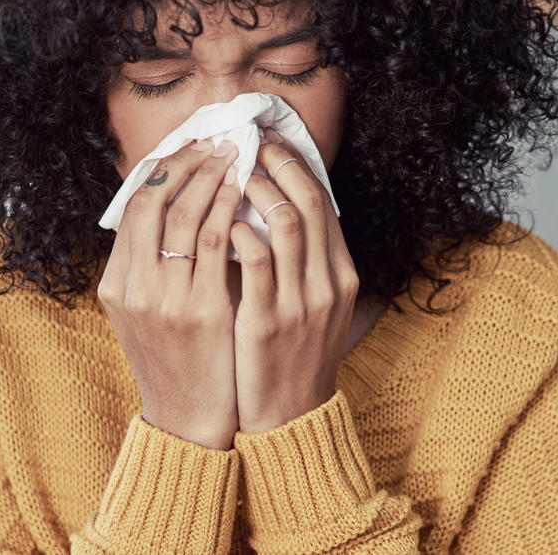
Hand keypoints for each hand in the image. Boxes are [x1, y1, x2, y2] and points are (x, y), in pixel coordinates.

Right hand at [96, 139, 242, 449]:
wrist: (187, 420)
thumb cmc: (176, 362)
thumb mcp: (145, 315)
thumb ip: (149, 269)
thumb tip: (171, 212)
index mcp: (116, 285)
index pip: (132, 207)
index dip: (163, 170)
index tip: (191, 148)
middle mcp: (133, 288)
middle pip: (152, 202)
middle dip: (186, 163)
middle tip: (217, 141)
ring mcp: (164, 299)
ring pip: (182, 215)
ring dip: (211, 178)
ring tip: (235, 156)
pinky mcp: (200, 311)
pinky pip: (213, 243)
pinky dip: (228, 210)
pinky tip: (245, 194)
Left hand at [228, 130, 360, 432]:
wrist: (290, 416)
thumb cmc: (292, 355)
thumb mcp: (313, 305)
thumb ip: (303, 262)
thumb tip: (277, 209)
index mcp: (340, 275)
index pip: (324, 202)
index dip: (296, 164)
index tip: (269, 141)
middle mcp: (327, 283)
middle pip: (309, 202)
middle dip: (276, 164)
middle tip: (246, 143)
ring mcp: (300, 303)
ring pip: (285, 223)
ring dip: (255, 190)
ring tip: (229, 174)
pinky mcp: (267, 322)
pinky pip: (254, 262)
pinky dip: (237, 232)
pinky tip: (217, 223)